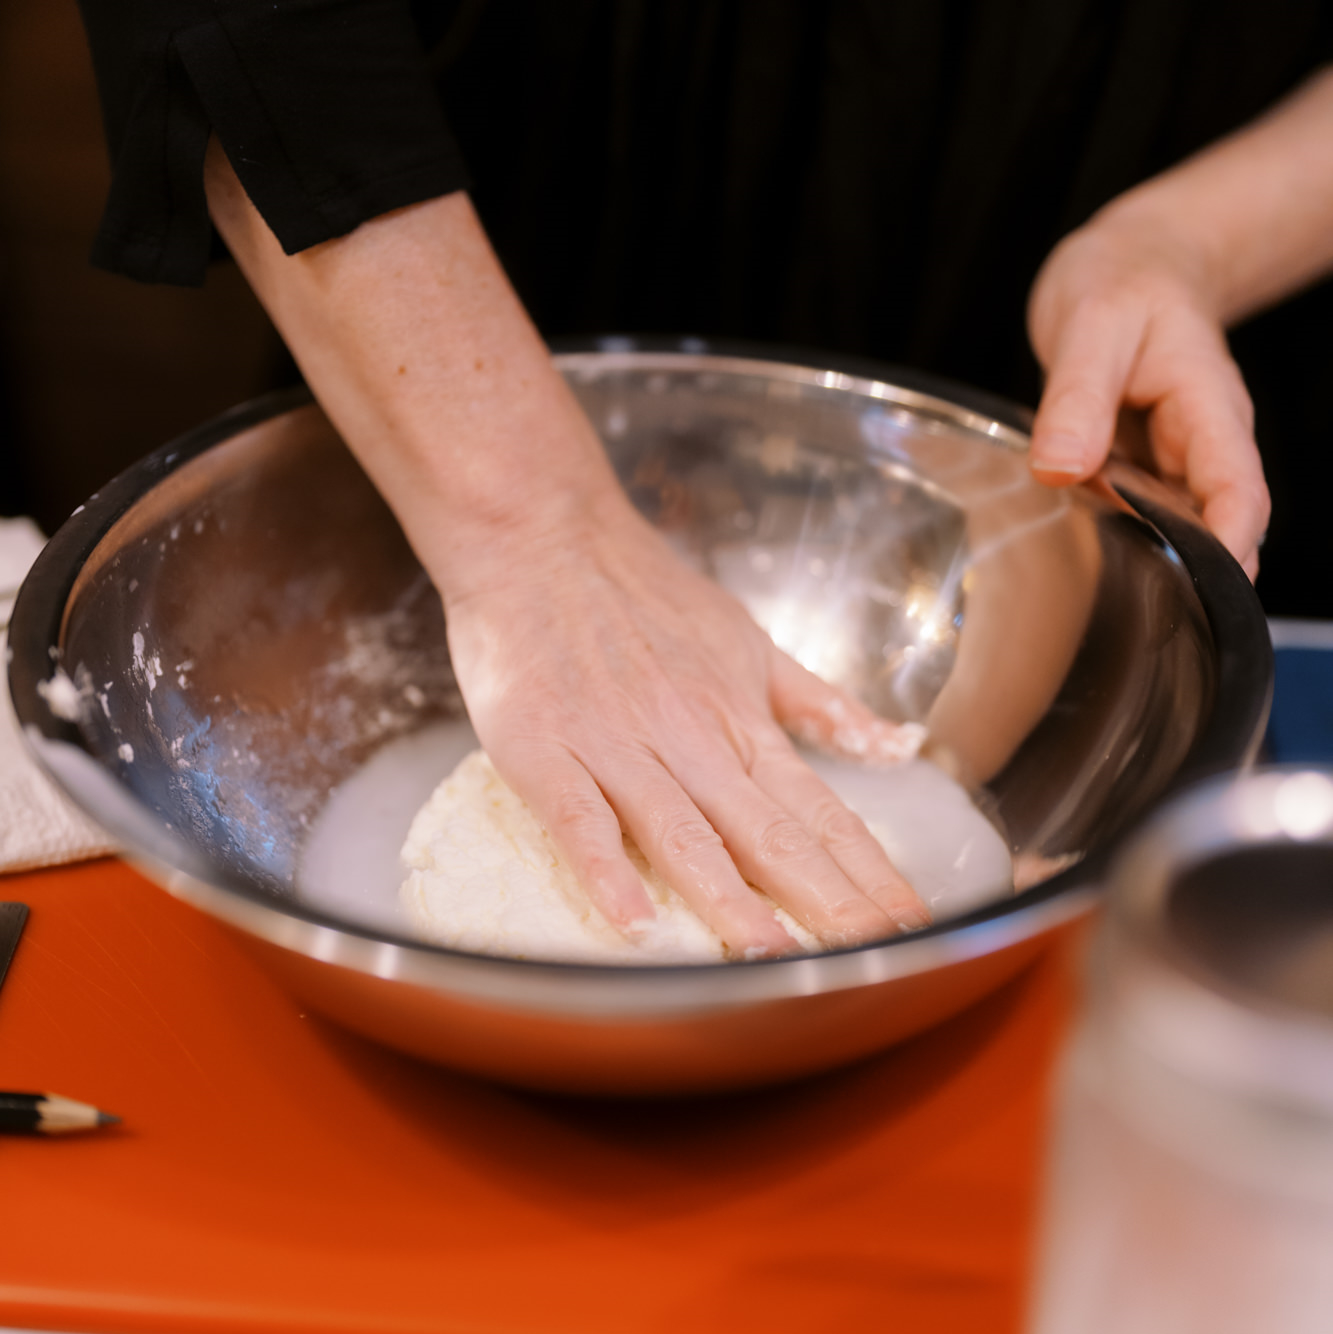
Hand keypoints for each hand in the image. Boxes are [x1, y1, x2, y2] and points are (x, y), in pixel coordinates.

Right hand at [202, 156, 929, 955]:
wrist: (542, 534)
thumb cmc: (643, 590)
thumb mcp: (747, 639)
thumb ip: (815, 702)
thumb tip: (892, 744)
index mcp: (740, 722)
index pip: (821, 813)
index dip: (870, 873)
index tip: (914, 925)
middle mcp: (690, 741)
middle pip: (769, 836)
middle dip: (829, 905)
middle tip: (877, 961)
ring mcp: (616, 747)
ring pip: (683, 835)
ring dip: (731, 901)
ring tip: (775, 962)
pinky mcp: (545, 749)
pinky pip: (580, 818)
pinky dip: (606, 869)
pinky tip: (634, 924)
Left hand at [1026, 206, 1269, 577]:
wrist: (1127, 264)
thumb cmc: (1121, 282)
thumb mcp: (1094, 325)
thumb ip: (1077, 396)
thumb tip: (1061, 467)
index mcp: (1206, 409)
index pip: (1236, 490)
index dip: (1230, 545)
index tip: (1209, 589)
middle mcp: (1196, 443)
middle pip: (1211, 525)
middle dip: (1191, 575)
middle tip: (1144, 621)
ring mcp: (1166, 459)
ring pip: (1168, 526)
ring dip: (1146, 561)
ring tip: (1103, 602)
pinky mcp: (1132, 466)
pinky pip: (1128, 512)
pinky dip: (1110, 535)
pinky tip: (1076, 558)